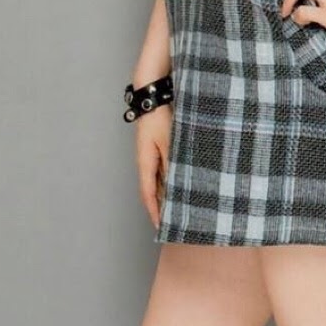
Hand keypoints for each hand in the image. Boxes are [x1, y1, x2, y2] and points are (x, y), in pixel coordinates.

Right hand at [134, 105, 172, 229]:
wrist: (153, 98)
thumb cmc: (158, 118)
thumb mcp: (169, 142)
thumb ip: (173, 162)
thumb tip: (178, 181)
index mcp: (145, 163)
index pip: (147, 194)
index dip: (154, 212)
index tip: (161, 227)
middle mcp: (146, 162)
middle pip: (152, 190)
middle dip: (161, 207)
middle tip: (173, 222)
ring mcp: (151, 155)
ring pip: (158, 180)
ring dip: (166, 193)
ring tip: (179, 206)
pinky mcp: (158, 147)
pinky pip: (163, 169)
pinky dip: (170, 179)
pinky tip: (181, 182)